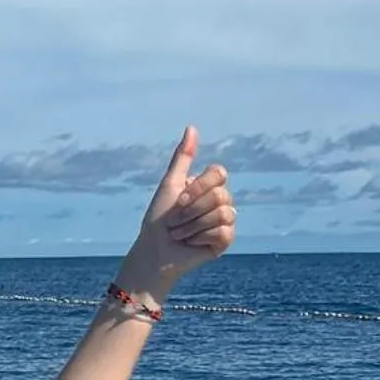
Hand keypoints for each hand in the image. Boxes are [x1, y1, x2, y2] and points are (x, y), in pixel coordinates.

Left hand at [119, 127, 235, 303]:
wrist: (154, 252)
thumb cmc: (158, 220)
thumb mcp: (169, 185)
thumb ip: (182, 158)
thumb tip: (191, 127)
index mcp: (208, 186)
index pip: (219, 174)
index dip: (198, 188)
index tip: (178, 201)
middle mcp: (220, 201)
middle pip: (220, 195)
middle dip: (192, 210)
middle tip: (175, 222)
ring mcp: (224, 220)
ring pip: (223, 213)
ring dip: (193, 226)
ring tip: (180, 234)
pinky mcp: (225, 240)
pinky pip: (224, 232)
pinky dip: (201, 238)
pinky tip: (191, 244)